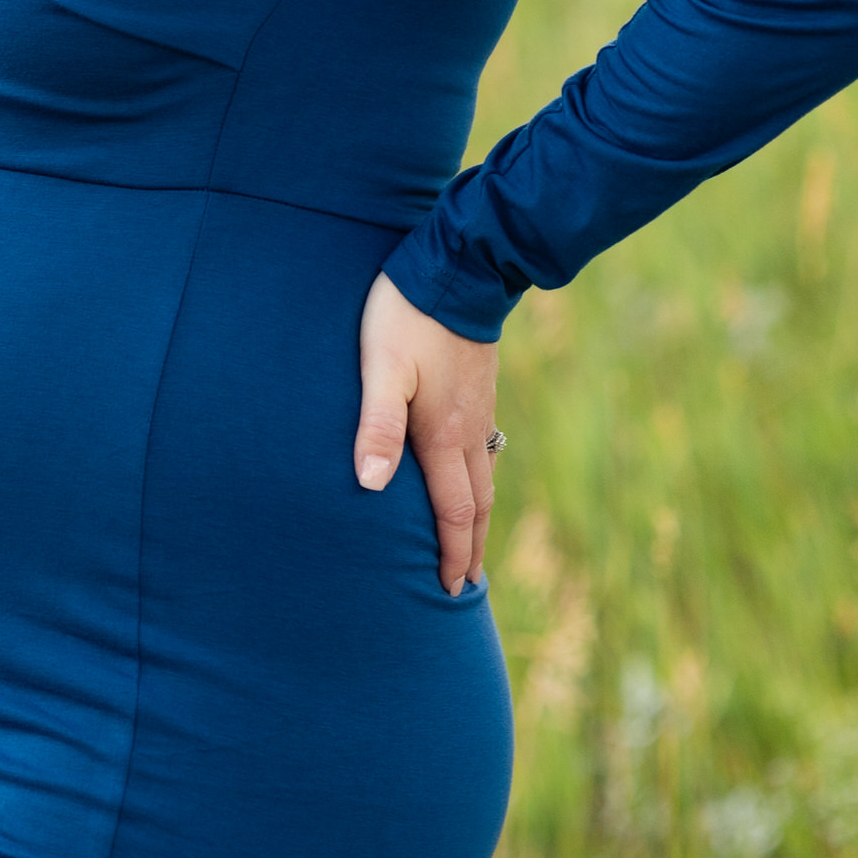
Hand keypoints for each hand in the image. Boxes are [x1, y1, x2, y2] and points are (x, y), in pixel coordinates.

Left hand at [354, 272, 499, 595]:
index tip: (449, 589)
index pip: (453, 510)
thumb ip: (376, 425)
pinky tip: (471, 477)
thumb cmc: (407, 316)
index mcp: (445, 434)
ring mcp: (480, 409)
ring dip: (478, 516)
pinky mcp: (480, 389)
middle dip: (470, 546)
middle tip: (467, 585)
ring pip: (485, 477)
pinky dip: (480, 481)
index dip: (450, 552)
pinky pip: (485, 451)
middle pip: (477, 503)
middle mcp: (470, 429)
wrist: (458, 268)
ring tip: (471, 542)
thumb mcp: (380, 367)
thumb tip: (373, 487)